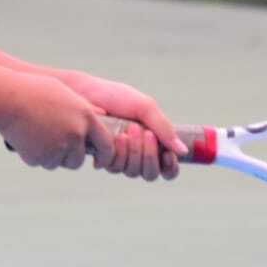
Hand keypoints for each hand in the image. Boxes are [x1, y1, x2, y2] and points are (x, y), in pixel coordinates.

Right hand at [0, 74, 113, 170]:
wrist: (8, 98)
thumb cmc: (34, 90)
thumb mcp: (65, 94)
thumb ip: (83, 109)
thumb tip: (99, 117)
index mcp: (86, 117)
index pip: (106, 144)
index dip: (104, 155)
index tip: (99, 161)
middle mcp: (76, 135)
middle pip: (77, 160)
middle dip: (68, 157)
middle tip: (55, 146)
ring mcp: (58, 148)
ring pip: (57, 163)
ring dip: (49, 156)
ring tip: (36, 134)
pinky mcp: (40, 158)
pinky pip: (40, 162)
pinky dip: (33, 155)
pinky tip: (25, 137)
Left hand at [61, 71, 184, 180]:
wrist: (83, 93)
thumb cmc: (114, 96)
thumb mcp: (144, 107)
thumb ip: (164, 127)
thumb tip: (183, 151)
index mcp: (152, 142)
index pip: (167, 169)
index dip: (171, 167)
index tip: (168, 156)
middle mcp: (137, 153)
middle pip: (151, 174)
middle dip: (150, 155)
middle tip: (144, 132)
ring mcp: (119, 158)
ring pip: (133, 172)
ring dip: (134, 151)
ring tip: (128, 129)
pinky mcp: (102, 158)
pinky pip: (115, 167)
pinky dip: (118, 152)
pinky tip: (115, 136)